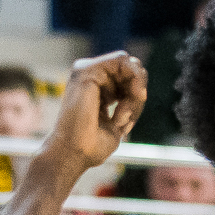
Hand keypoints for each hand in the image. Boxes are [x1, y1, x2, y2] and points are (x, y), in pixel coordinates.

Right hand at [41, 52, 148, 175]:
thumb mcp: (119, 120)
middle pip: (132, 68)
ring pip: (130, 64)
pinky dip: (133, 82)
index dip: (138, 96)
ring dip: (136, 90)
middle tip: (128, 117)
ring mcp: (87, 71)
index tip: (129, 121)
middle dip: (139, 91)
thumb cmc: (93, 144)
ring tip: (124, 113)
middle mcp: (91, 76)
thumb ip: (129, 103)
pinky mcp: (86, 70)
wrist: (74, 153)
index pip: (130, 77)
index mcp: (99, 88)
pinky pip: (123, 61)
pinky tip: (123, 105)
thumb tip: (141, 90)